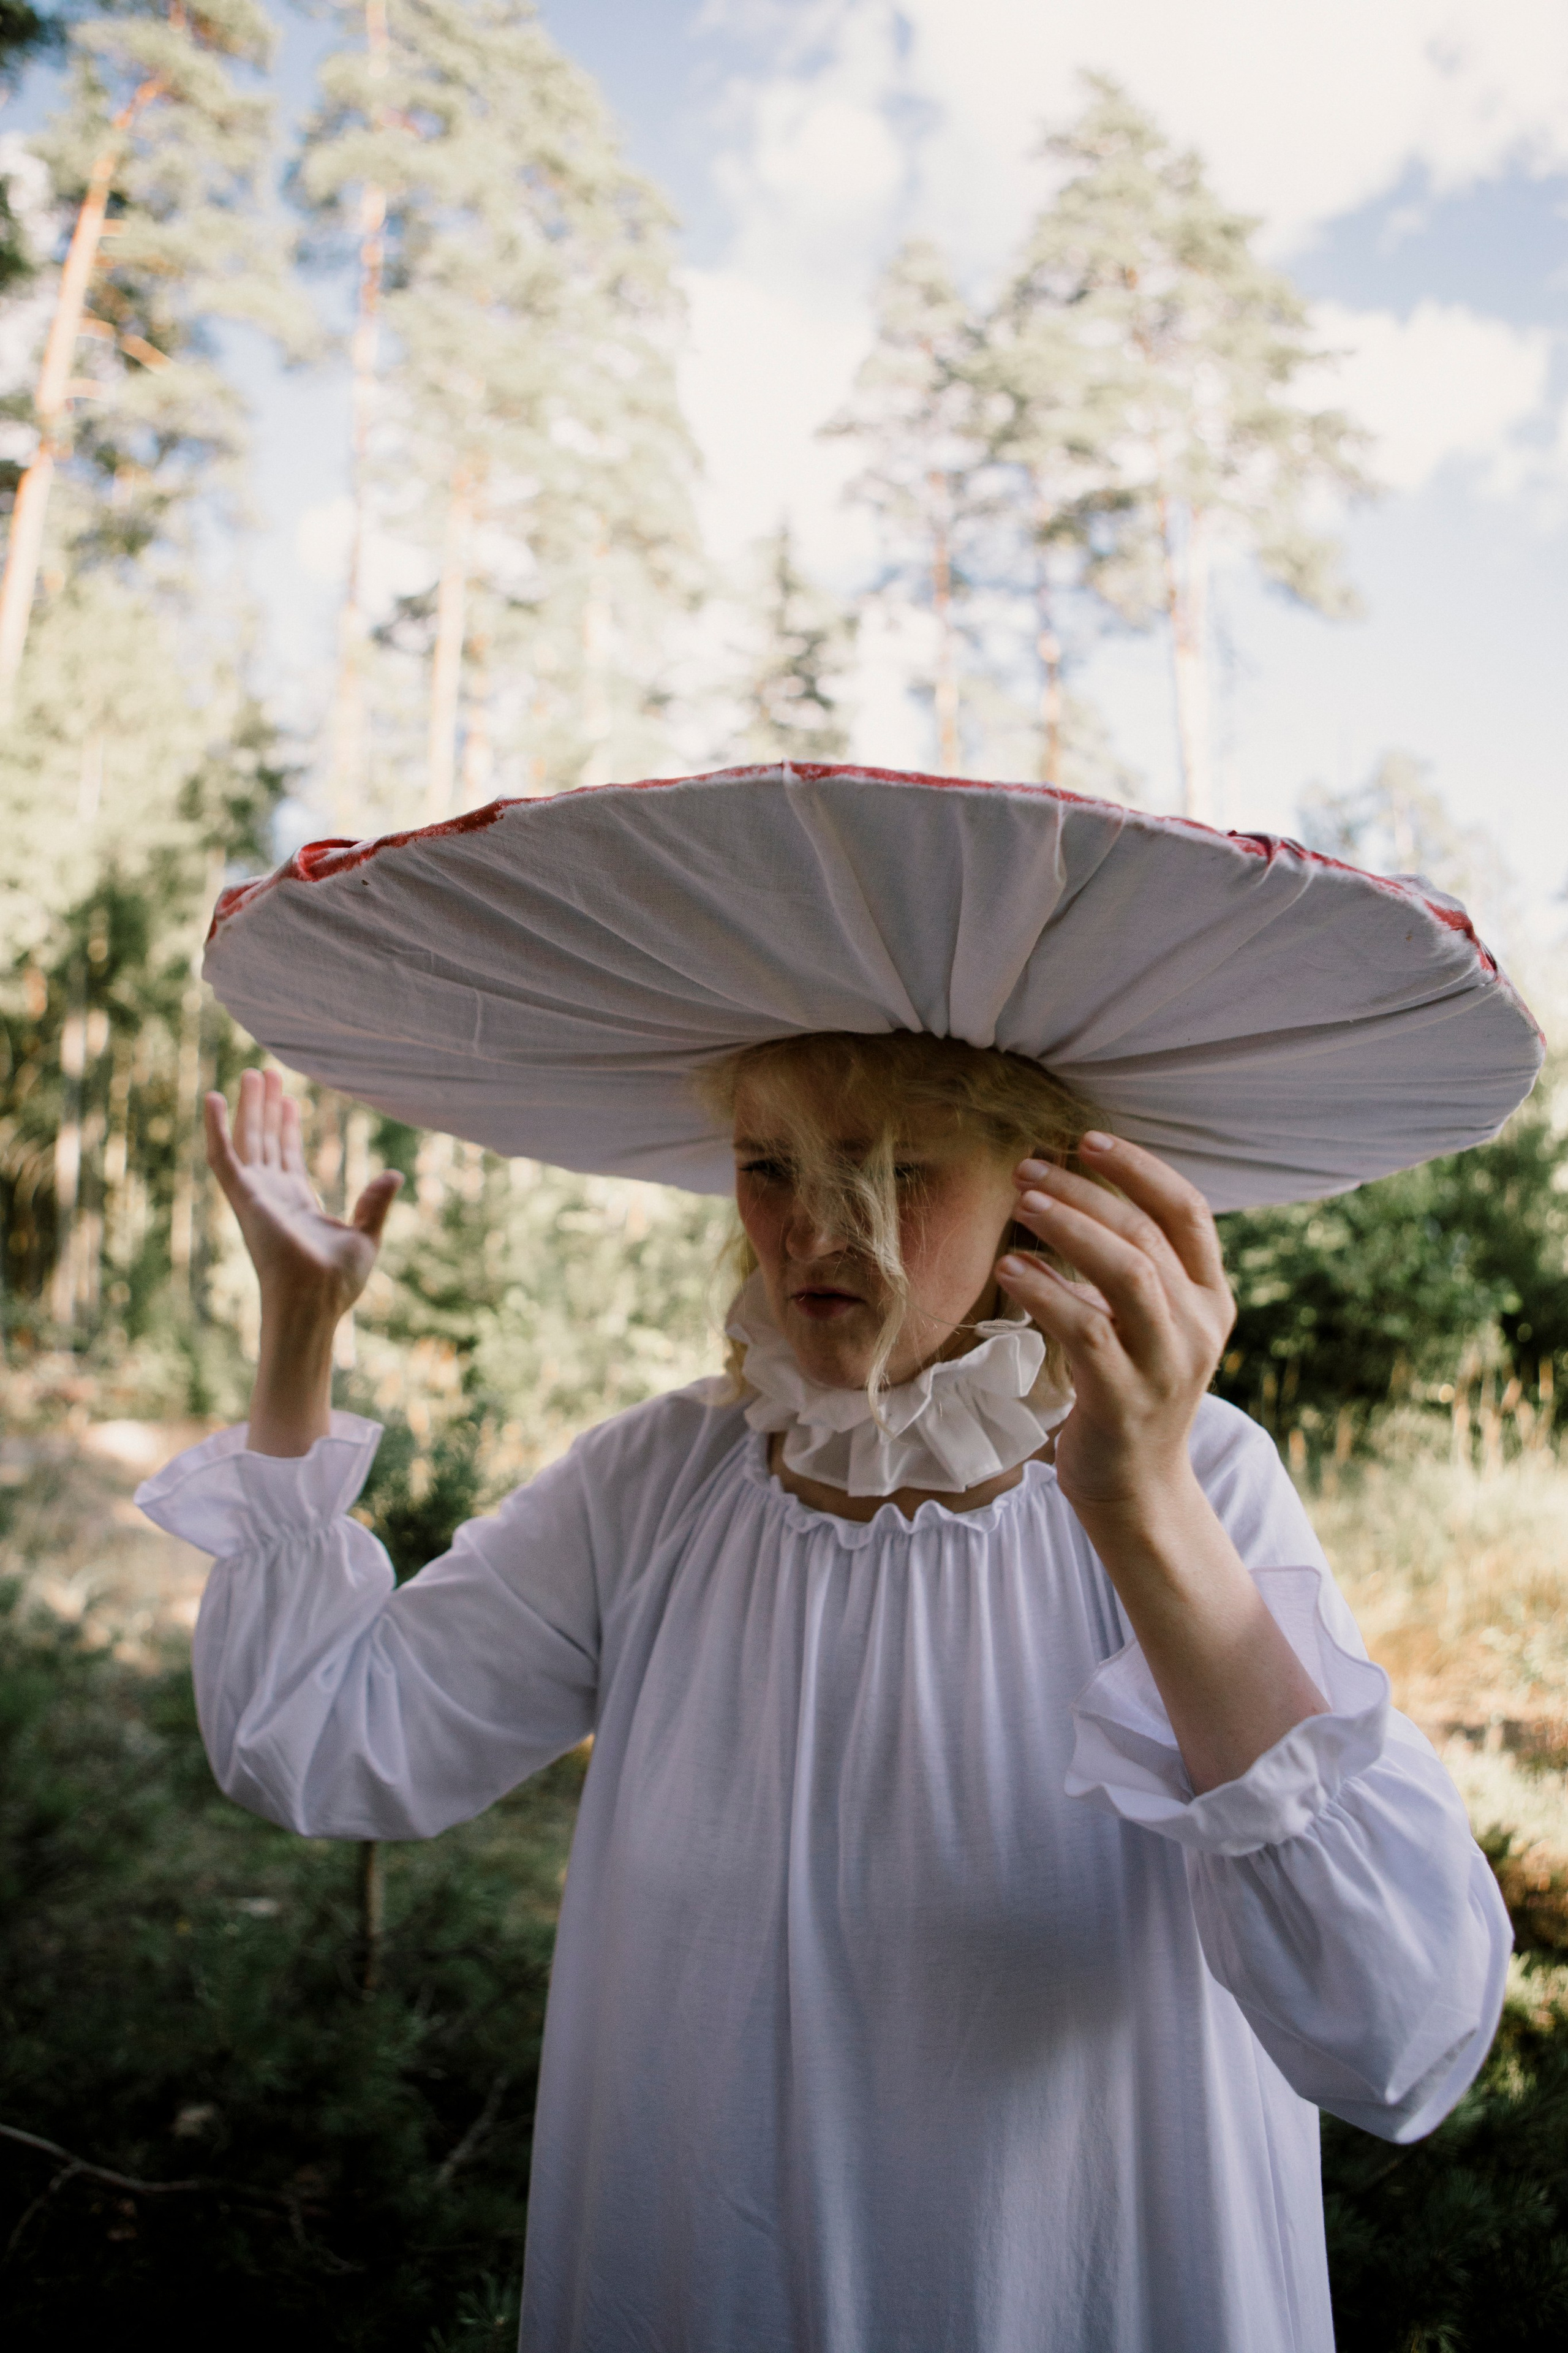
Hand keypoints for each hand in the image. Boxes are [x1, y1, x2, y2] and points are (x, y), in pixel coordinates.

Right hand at [205, 1068, 401, 1324]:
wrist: (315, 1301)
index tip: (291, 1100)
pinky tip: (216, 1098)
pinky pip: (223, 1156)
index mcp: (298, 1205)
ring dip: (249, 1108)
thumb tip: (394, 1175)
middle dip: (266, 1108)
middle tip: (266, 1074)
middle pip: (266, 1142)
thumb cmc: (338, 1283)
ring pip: (248, 1140)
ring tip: (252, 1074)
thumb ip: (375, 1203)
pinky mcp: (243, 1198)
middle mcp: (272, 1197)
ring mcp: (256, 1196)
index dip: (288, 1127)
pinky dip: (217, 1127)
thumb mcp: (366, 1236)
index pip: (288, 1157)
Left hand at [996, 1132, 1234, 1516]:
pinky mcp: (1124, 1399)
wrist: (1136, 1485)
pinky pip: (1085, 1330)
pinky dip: (1045, 1290)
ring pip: (1126, 1275)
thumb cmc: (1128, 1387)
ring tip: (1022, 1202)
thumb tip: (1066, 1190)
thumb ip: (1130, 1264)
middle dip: (1086, 1193)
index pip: (1189, 1211)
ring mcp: (1165, 1365)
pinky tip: (1012, 1266)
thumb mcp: (1147, 1321)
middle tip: (1029, 1169)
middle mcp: (1198, 1327)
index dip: (1140, 1168)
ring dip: (1070, 1229)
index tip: (1088, 1140)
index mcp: (1210, 1297)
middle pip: (1146, 1236)